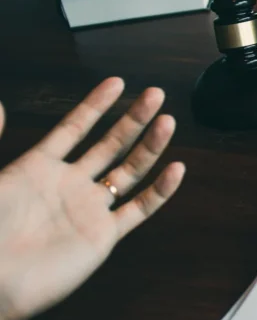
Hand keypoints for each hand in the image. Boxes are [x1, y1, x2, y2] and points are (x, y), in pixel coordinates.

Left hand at [0, 78, 184, 319]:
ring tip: (167, 121)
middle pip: (110, 144)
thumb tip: (0, 103)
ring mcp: (88, 210)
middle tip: (155, 94)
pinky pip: (138, 209)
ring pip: (129, 171)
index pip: (74, 128)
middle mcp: (69, 186)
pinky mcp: (102, 237)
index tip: (117, 82)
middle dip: (133, 118)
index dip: (95, 105)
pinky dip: (160, 191)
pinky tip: (175, 169)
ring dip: (150, 146)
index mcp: (38, 169)